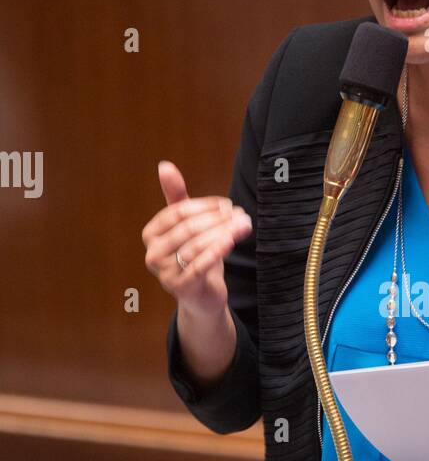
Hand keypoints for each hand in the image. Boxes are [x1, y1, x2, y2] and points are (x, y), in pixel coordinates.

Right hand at [142, 161, 252, 319]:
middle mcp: (152, 254)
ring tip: (244, 225)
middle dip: (217, 219)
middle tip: (241, 215)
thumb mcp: (186, 226)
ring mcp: (164, 273)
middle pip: (188, 228)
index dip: (205, 206)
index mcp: (151, 235)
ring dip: (223, 232)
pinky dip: (217, 251)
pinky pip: (200, 265)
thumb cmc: (194, 256)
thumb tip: (164, 165)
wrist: (202, 295)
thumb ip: (177, 197)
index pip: (179, 212)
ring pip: (196, 245)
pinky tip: (231, 241)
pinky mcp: (181, 288)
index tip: (227, 204)